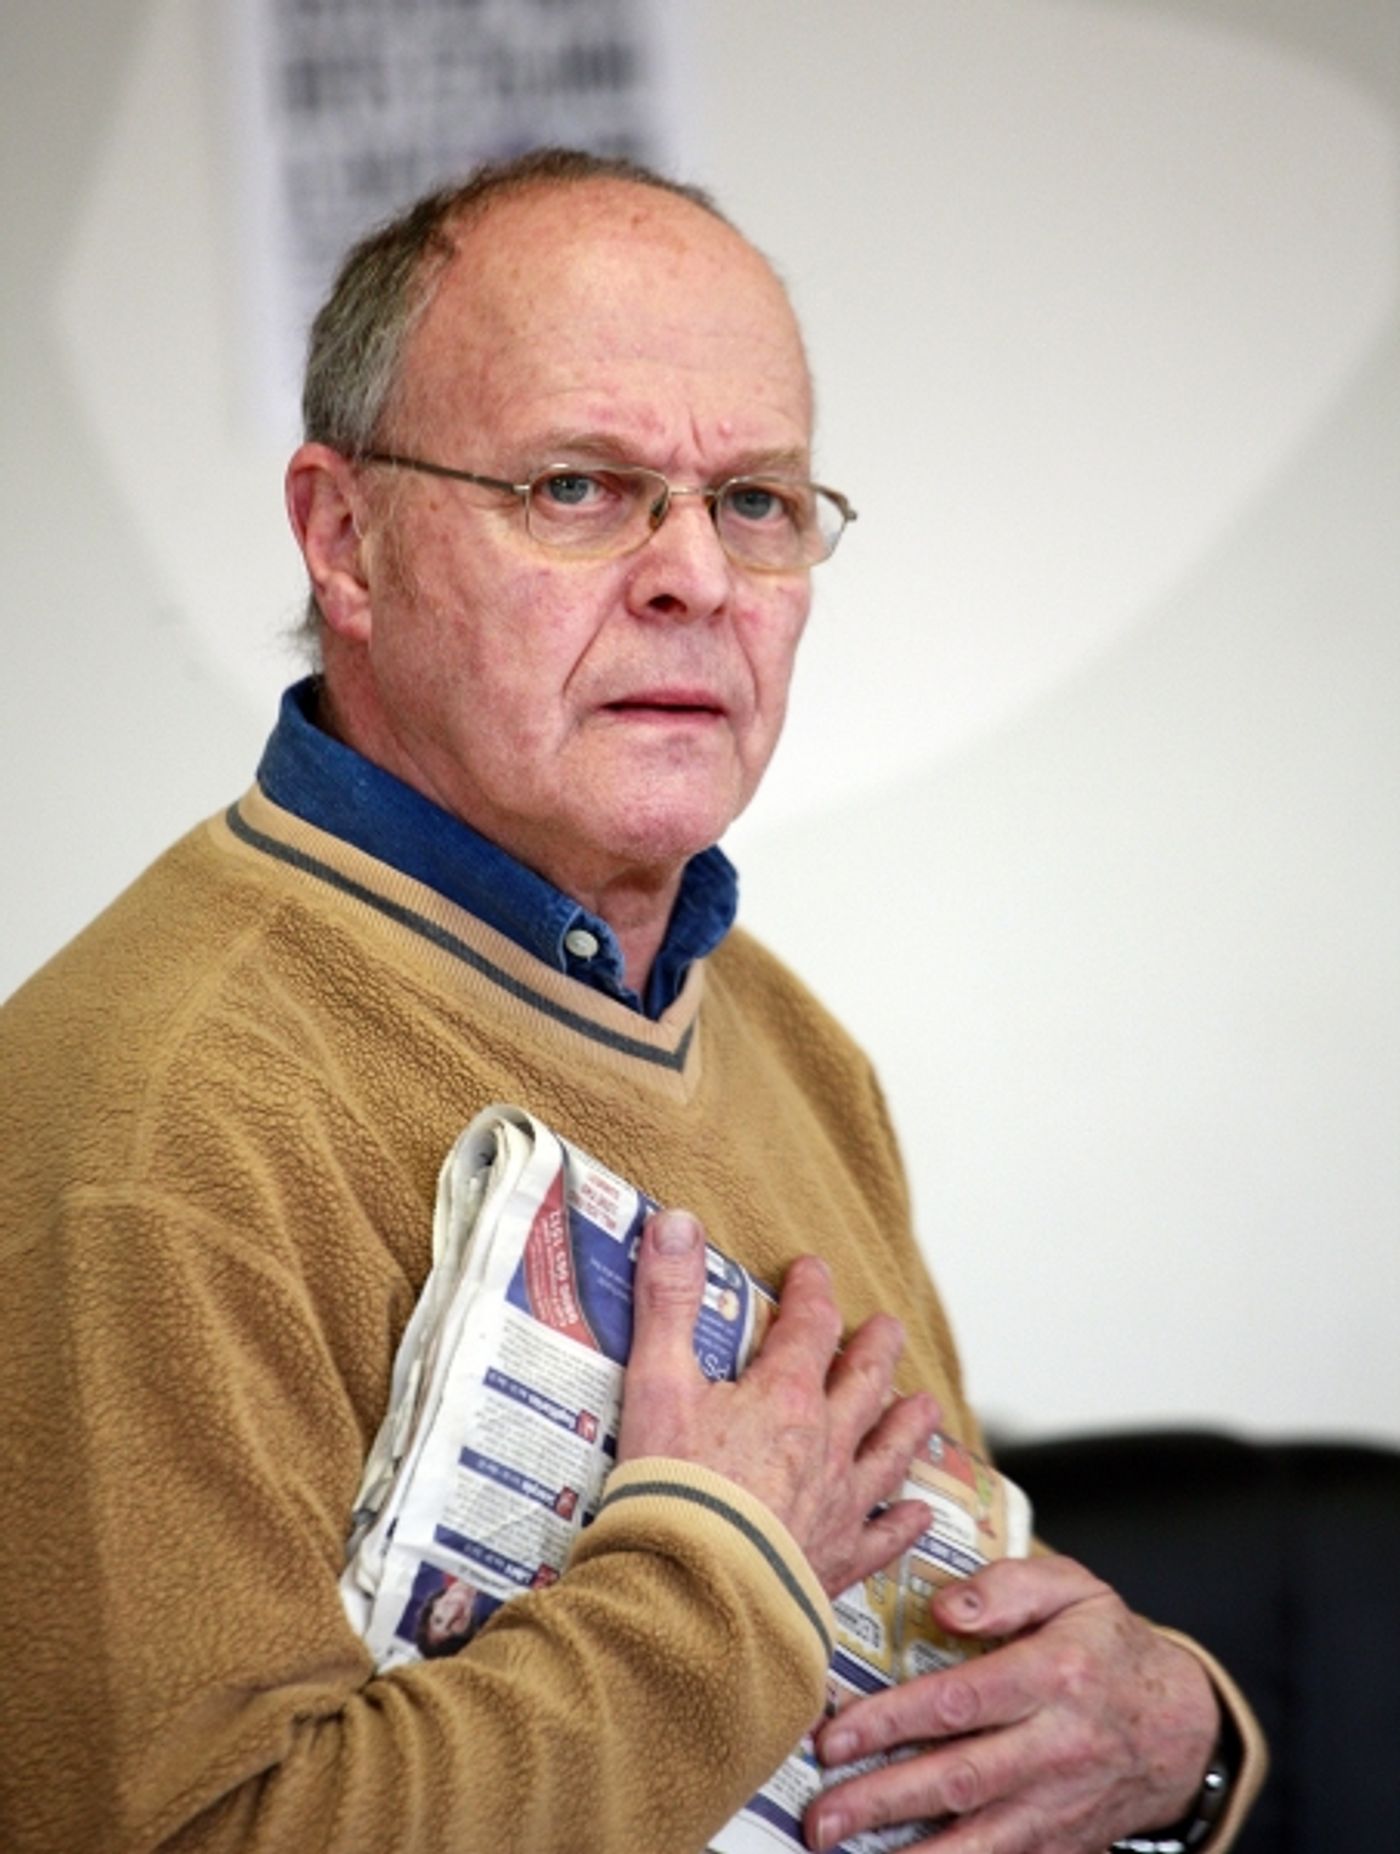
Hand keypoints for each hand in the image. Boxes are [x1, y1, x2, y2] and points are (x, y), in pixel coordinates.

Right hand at [618, 1209, 940, 1596]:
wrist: (693, 1595)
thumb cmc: (671, 1489)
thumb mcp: (655, 1381)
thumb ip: (666, 1300)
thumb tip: (675, 1222)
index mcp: (784, 1396)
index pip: (809, 1326)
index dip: (812, 1293)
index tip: (813, 1271)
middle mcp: (825, 1444)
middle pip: (862, 1383)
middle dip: (874, 1350)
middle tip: (888, 1328)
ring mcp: (837, 1505)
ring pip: (887, 1453)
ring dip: (906, 1426)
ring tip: (924, 1405)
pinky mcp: (835, 1563)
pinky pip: (882, 1538)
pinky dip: (903, 1524)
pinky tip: (919, 1516)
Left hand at [806, 1555, 1219, 1851]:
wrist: (1178, 1727)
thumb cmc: (1109, 1646)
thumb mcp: (1073, 1588)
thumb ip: (1007, 1587)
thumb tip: (942, 1607)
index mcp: (1055, 1676)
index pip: (959, 1702)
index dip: (891, 1721)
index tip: (833, 1735)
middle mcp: (1056, 1748)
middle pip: (958, 1779)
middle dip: (881, 1800)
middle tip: (820, 1815)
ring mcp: (1059, 1805)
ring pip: (977, 1839)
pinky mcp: (1061, 1844)